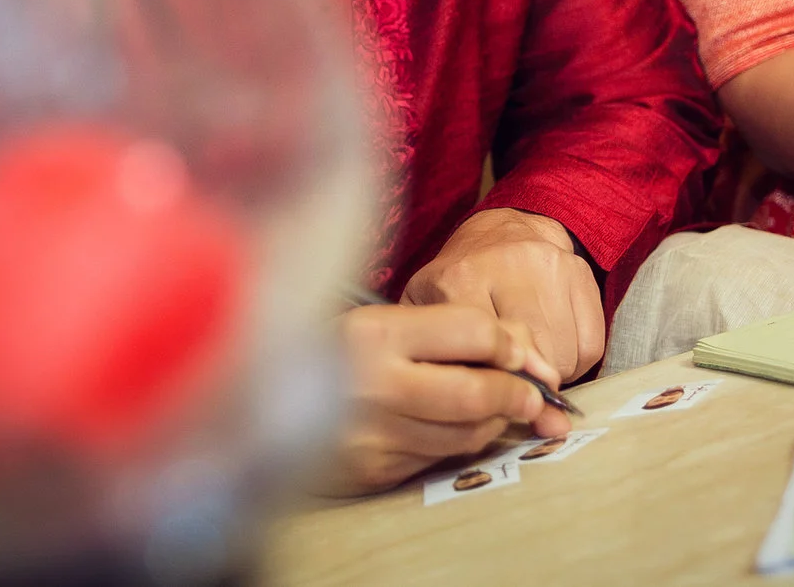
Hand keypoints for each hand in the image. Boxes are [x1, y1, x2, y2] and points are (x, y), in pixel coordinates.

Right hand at [326, 303, 570, 494]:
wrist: (261, 400)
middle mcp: (372, 384)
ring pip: (466, 434)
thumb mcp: (385, 322)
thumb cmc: (336, 354)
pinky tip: (451, 428)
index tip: (521, 354)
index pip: (473, 331)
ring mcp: (372, 435)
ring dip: (494, 422)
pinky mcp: (373, 472)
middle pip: (477, 393)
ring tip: (495, 409)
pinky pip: (438, 458)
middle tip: (533, 396)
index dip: (511, 344)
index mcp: (374, 332)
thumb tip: (527, 353)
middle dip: (519, 395)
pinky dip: (458, 443)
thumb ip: (454, 329)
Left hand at [400, 207, 603, 384]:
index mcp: (459, 278)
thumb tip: (457, 399)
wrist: (505, 229)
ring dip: (551, 375)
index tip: (488, 398)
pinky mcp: (581, 274)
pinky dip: (576, 362)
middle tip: (512, 385)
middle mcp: (509, 267)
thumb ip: (432, 346)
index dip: (489, 384)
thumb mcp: (426, 304)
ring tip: (532, 362)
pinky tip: (556, 351)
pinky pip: (591, 346)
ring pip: (564, 358)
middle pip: (528, 359)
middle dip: (522, 385)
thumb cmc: (461, 277)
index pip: (481, 349)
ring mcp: (550, 268)